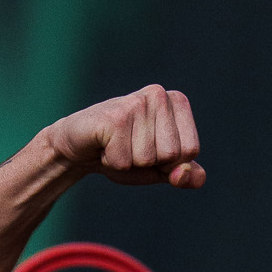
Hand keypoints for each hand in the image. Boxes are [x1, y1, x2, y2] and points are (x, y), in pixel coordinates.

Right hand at [43, 85, 205, 187]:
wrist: (80, 149)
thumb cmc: (125, 155)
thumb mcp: (162, 168)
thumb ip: (187, 176)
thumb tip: (185, 174)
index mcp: (177, 101)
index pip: (190, 151)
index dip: (169, 162)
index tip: (149, 149)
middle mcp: (159, 94)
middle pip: (172, 155)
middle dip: (149, 163)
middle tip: (129, 147)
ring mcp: (136, 102)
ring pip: (147, 159)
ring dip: (128, 162)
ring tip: (115, 145)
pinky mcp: (114, 117)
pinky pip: (125, 161)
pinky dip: (112, 162)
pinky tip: (103, 146)